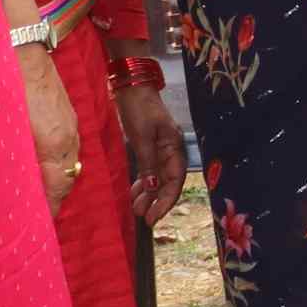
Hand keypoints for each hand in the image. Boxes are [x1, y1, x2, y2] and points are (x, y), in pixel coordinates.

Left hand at [18, 45, 80, 215]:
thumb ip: (15, 161)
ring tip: (36, 195)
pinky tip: (41, 165)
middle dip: (51, 200)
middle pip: (65, 181)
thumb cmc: (7, 90)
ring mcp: (71, 125)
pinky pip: (68, 148)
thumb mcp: (8, 131)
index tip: (33, 226)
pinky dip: (56, 163)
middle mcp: (68, 138)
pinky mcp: (68, 115)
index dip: (45, 211)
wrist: (21, 50)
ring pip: (68, 165)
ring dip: (54, 182)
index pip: (56, 191)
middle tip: (33, 216)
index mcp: (54, 145)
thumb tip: (12, 187)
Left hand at [113, 82, 187, 226]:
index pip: (175, 180)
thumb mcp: (142, 136)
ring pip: (158, 179)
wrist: (132, 87)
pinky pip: (149, 171)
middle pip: (168, 183)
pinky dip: (143, 183)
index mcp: (174, 147)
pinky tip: (135, 193)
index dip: (166, 201)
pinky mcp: (149, 147)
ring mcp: (160, 149)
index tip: (153, 218)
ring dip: (149, 195)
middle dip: (157, 202)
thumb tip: (152, 188)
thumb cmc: (139, 108)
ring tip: (137, 209)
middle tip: (144, 219)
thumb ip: (148, 162)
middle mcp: (171, 150)